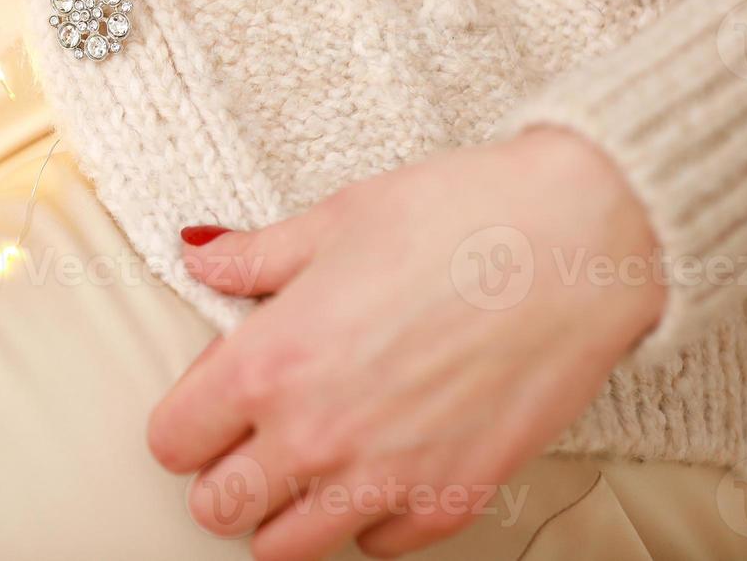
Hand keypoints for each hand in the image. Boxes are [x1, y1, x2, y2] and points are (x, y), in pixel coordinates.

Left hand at [148, 127, 665, 559]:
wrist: (573, 241)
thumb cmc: (453, 218)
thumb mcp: (332, 222)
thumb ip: (254, 258)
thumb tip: (200, 257)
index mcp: (267, 363)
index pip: (173, 440)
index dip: (183, 422)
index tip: (206, 405)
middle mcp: (314, 434)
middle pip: (218, 507)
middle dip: (222, 478)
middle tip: (249, 442)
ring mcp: (383, 477)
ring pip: (286, 549)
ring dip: (285, 513)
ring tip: (308, 467)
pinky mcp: (452, 498)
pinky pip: (379, 545)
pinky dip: (370, 519)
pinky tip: (382, 469)